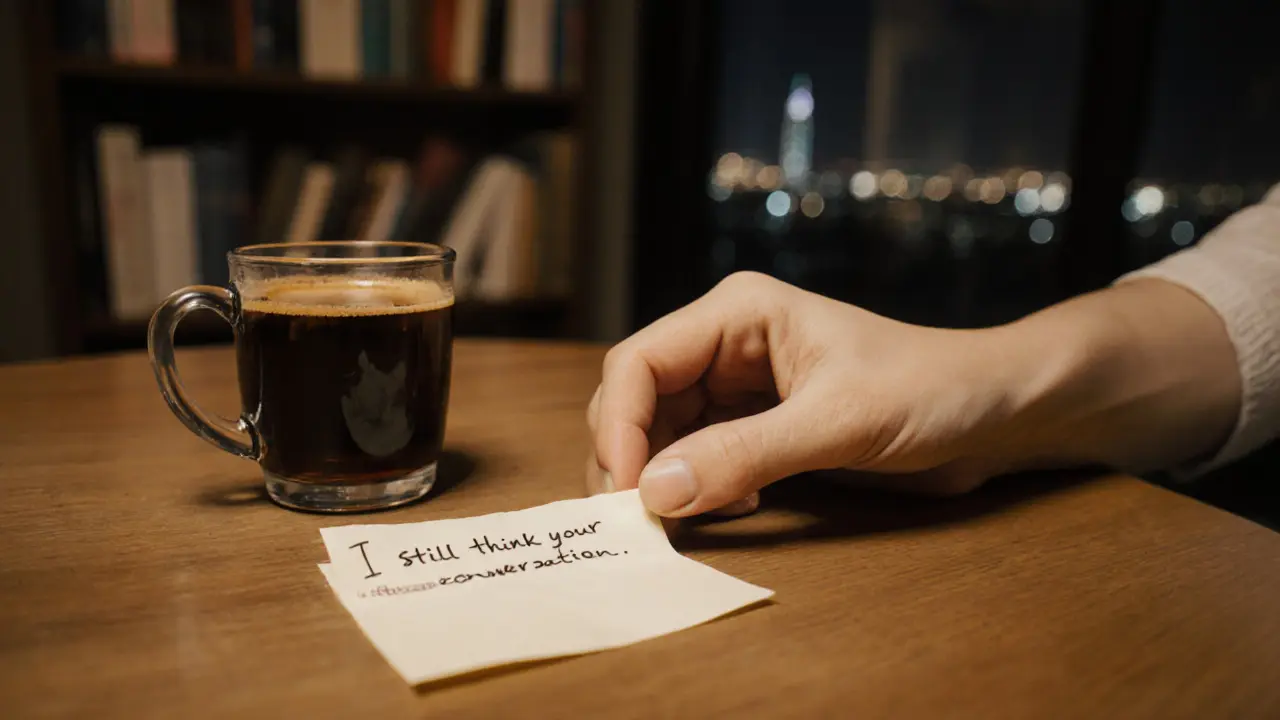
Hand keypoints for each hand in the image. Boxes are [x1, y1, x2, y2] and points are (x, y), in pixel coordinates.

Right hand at [585, 272, 1027, 517]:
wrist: (993, 411)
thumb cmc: (930, 389)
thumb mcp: (837, 421)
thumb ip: (744, 453)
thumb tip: (656, 493)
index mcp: (737, 312)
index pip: (640, 362)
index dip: (620, 426)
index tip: (629, 491)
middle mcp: (725, 343)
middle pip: (638, 398)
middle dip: (630, 456)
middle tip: (639, 519)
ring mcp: (737, 385)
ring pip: (661, 432)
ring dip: (661, 478)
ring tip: (683, 517)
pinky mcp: (756, 423)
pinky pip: (697, 455)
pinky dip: (697, 486)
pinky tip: (734, 504)